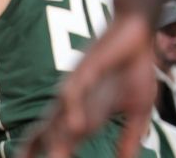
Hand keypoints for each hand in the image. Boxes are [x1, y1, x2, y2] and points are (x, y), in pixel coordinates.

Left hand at [20, 11, 155, 157]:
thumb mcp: (137, 110)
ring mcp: (77, 85)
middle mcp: (73, 101)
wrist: (135, 30)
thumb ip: (129, 138)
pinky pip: (76, 90)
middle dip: (37, 151)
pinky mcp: (86, 69)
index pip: (55, 138)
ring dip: (56, 139)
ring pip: (60, 116)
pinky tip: (74, 126)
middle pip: (50, 132)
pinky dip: (74, 108)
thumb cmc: (134, 69)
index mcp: (83, 112)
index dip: (38, 152)